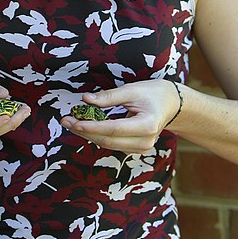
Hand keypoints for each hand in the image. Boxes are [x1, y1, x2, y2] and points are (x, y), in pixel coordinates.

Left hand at [60, 80, 181, 153]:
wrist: (171, 104)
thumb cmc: (153, 93)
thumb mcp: (132, 89)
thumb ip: (109, 96)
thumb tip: (85, 99)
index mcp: (147, 125)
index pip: (113, 129)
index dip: (92, 126)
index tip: (74, 121)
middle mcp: (145, 141)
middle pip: (108, 140)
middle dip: (84, 131)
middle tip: (65, 120)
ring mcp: (141, 148)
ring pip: (108, 145)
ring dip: (88, 134)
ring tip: (70, 122)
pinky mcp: (135, 149)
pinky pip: (112, 144)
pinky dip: (97, 136)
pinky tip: (85, 127)